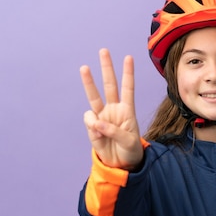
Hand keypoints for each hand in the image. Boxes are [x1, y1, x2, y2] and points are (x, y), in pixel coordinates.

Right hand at [80, 49, 142, 169]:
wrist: (121, 164)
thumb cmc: (130, 150)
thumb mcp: (129, 141)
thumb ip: (114, 131)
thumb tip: (96, 122)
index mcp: (127, 110)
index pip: (128, 88)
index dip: (128, 73)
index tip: (129, 57)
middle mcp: (114, 109)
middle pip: (109, 85)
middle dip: (107, 68)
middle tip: (104, 50)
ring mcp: (102, 117)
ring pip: (94, 96)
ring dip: (89, 82)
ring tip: (84, 68)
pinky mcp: (93, 127)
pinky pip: (89, 120)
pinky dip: (92, 125)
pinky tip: (98, 133)